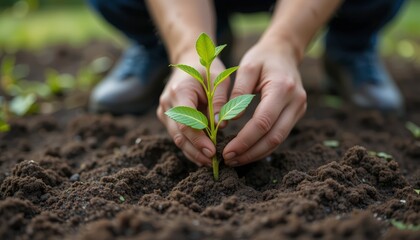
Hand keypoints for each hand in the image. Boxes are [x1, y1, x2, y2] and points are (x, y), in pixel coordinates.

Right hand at [157, 49, 228, 166]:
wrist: (187, 61)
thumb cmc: (206, 69)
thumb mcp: (219, 78)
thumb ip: (221, 100)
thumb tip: (222, 125)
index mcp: (179, 92)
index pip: (186, 122)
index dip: (198, 139)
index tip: (212, 151)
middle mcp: (167, 104)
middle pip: (179, 135)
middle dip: (196, 151)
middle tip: (212, 163)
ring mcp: (164, 112)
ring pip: (177, 139)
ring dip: (193, 152)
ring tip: (209, 163)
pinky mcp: (167, 118)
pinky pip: (178, 136)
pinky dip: (190, 146)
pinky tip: (202, 156)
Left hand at [222, 38, 306, 165]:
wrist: (284, 51)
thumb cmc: (262, 57)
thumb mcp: (246, 67)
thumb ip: (238, 92)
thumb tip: (228, 120)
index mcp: (282, 88)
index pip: (263, 122)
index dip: (245, 140)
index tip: (227, 150)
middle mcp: (296, 101)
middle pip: (274, 137)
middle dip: (250, 152)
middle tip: (229, 160)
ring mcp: (299, 109)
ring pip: (278, 140)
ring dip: (256, 153)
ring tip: (235, 159)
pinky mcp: (296, 114)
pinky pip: (279, 135)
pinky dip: (263, 146)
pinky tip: (247, 151)